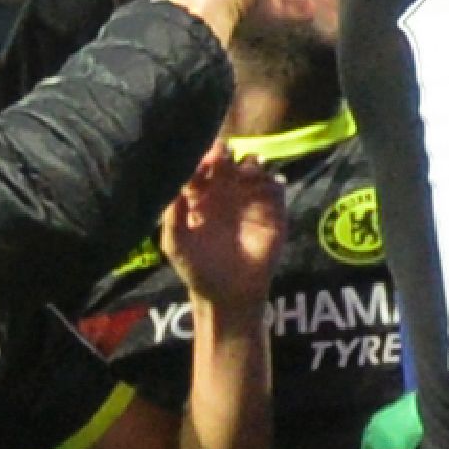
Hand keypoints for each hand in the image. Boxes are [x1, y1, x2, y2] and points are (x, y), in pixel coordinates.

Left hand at [165, 148, 287, 314]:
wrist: (229, 294)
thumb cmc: (197, 268)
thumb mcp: (175, 242)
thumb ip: (172, 213)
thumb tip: (173, 179)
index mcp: (201, 195)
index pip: (202, 167)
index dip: (202, 159)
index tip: (204, 160)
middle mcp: (226, 191)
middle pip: (228, 161)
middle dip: (226, 154)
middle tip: (224, 156)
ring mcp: (251, 198)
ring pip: (254, 167)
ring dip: (251, 164)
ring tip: (248, 171)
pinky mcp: (273, 209)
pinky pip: (276, 185)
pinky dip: (273, 180)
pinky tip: (267, 184)